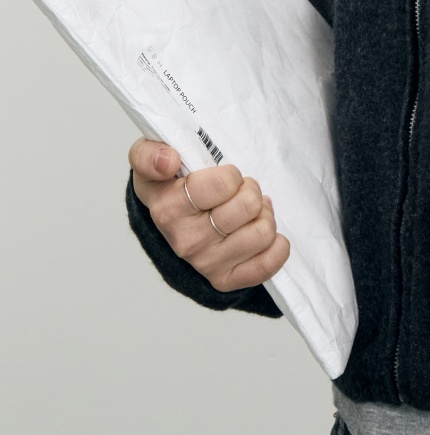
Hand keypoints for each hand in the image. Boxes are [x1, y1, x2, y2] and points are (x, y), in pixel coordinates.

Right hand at [129, 138, 290, 292]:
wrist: (168, 223)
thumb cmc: (168, 186)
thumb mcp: (148, 160)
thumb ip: (148, 154)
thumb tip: (168, 161)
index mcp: (168, 209)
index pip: (224, 184)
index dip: (232, 175)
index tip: (224, 177)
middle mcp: (185, 241)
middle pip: (249, 206)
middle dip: (251, 192)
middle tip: (240, 193)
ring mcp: (206, 264)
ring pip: (263, 233)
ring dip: (264, 216)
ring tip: (250, 212)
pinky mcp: (225, 280)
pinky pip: (267, 265)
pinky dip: (276, 246)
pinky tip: (260, 232)